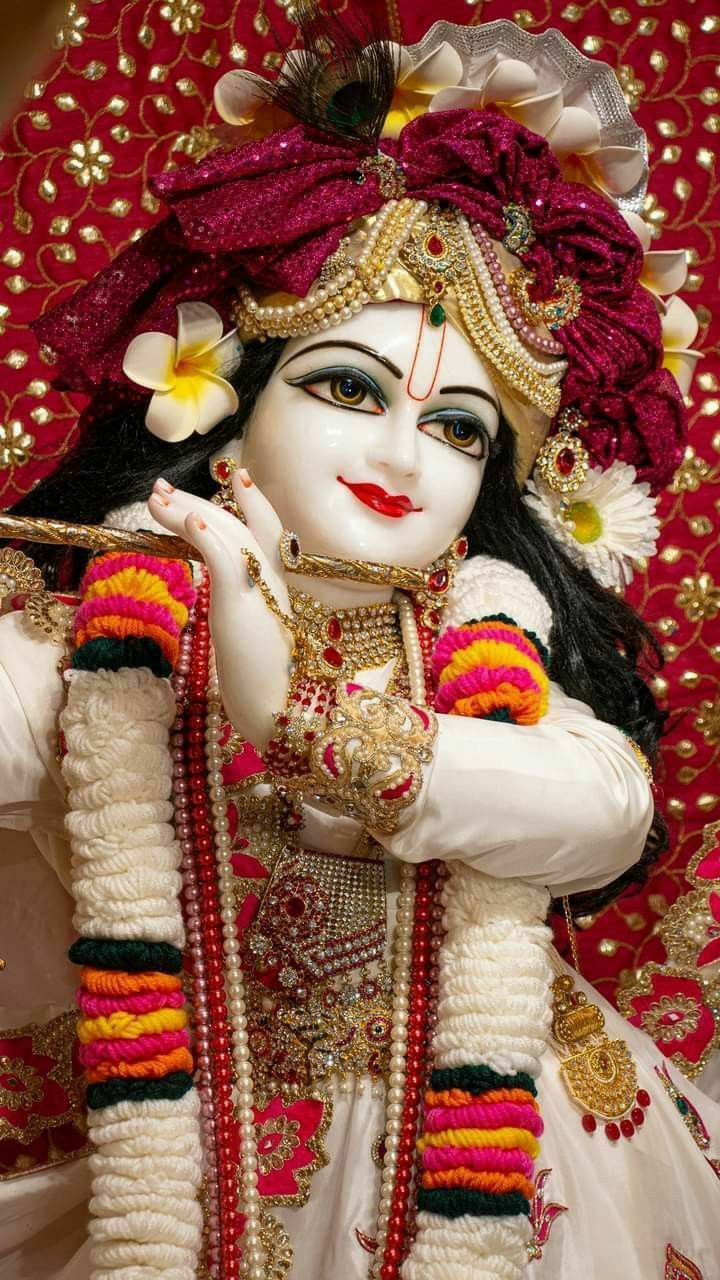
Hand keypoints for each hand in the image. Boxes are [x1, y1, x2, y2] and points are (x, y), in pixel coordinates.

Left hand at [148, 470, 292, 748]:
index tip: (238, 478)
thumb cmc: (265, 689)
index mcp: (277, 591)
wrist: (279, 712)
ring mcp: (260, 590)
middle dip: (200, 500)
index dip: (254, 503)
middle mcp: (273, 583)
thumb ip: (242, 616)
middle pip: (239, 524)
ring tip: (157, 497)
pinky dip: (204, 534)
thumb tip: (226, 607)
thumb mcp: (251, 643)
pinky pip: (224, 556)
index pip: (269, 532)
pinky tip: (186, 519)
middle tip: (164, 487)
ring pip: (226, 533)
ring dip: (188, 510)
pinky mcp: (242, 603)